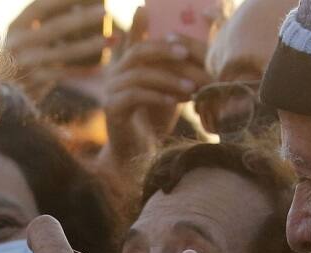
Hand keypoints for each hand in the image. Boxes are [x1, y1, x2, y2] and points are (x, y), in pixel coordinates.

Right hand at [5, 0, 109, 103]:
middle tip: (107, 11)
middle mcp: (17, 43)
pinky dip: (83, 70)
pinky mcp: (34, 84)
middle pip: (56, 28)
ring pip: (63, 53)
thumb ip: (42, 22)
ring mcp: (25, 64)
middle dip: (83, 18)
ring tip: (114, 38)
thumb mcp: (23, 37)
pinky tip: (101, 66)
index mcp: (15, 26)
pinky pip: (64, 75)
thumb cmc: (17, 62)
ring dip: (92, 45)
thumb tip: (76, 4)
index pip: (41, 6)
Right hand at [98, 8, 210, 170]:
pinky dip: (156, 96)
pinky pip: (133, 95)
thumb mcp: (168, 90)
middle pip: (137, 52)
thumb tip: (200, 56)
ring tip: (190, 87)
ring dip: (167, 79)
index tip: (188, 47)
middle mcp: (115, 74)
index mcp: (127, 66)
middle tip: (187, 55)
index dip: (163, 42)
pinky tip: (174, 102)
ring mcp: (110, 91)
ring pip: (138, 75)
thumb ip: (174, 73)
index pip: (143, 43)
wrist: (136, 153)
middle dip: (164, 52)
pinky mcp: (111, 108)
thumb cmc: (154, 121)